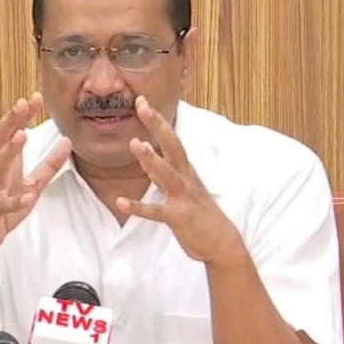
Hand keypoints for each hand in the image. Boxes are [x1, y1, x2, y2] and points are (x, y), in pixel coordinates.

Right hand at [0, 93, 71, 257]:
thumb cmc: (1, 208)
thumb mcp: (30, 185)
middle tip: (23, 102)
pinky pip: (2, 205)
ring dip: (9, 151)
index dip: (22, 115)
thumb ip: (48, 165)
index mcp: (5, 165)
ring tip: (22, 136)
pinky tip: (27, 195)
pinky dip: (14, 200)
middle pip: (0, 141)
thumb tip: (67, 142)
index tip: (35, 96)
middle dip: (11, 121)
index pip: (11, 133)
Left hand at [115, 96, 243, 265]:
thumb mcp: (180, 187)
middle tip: (142, 106)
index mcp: (184, 170)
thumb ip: (160, 171)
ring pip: (167, 174)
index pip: (170, 139)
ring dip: (151, 159)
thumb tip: (144, 154)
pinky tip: (121, 202)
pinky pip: (156, 212)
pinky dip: (139, 207)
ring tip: (134, 144)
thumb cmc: (199, 212)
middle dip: (158, 126)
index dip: (157, 120)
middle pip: (172, 146)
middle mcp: (185, 178)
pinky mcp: (179, 217)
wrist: (222, 242)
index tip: (142, 100)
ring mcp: (183, 197)